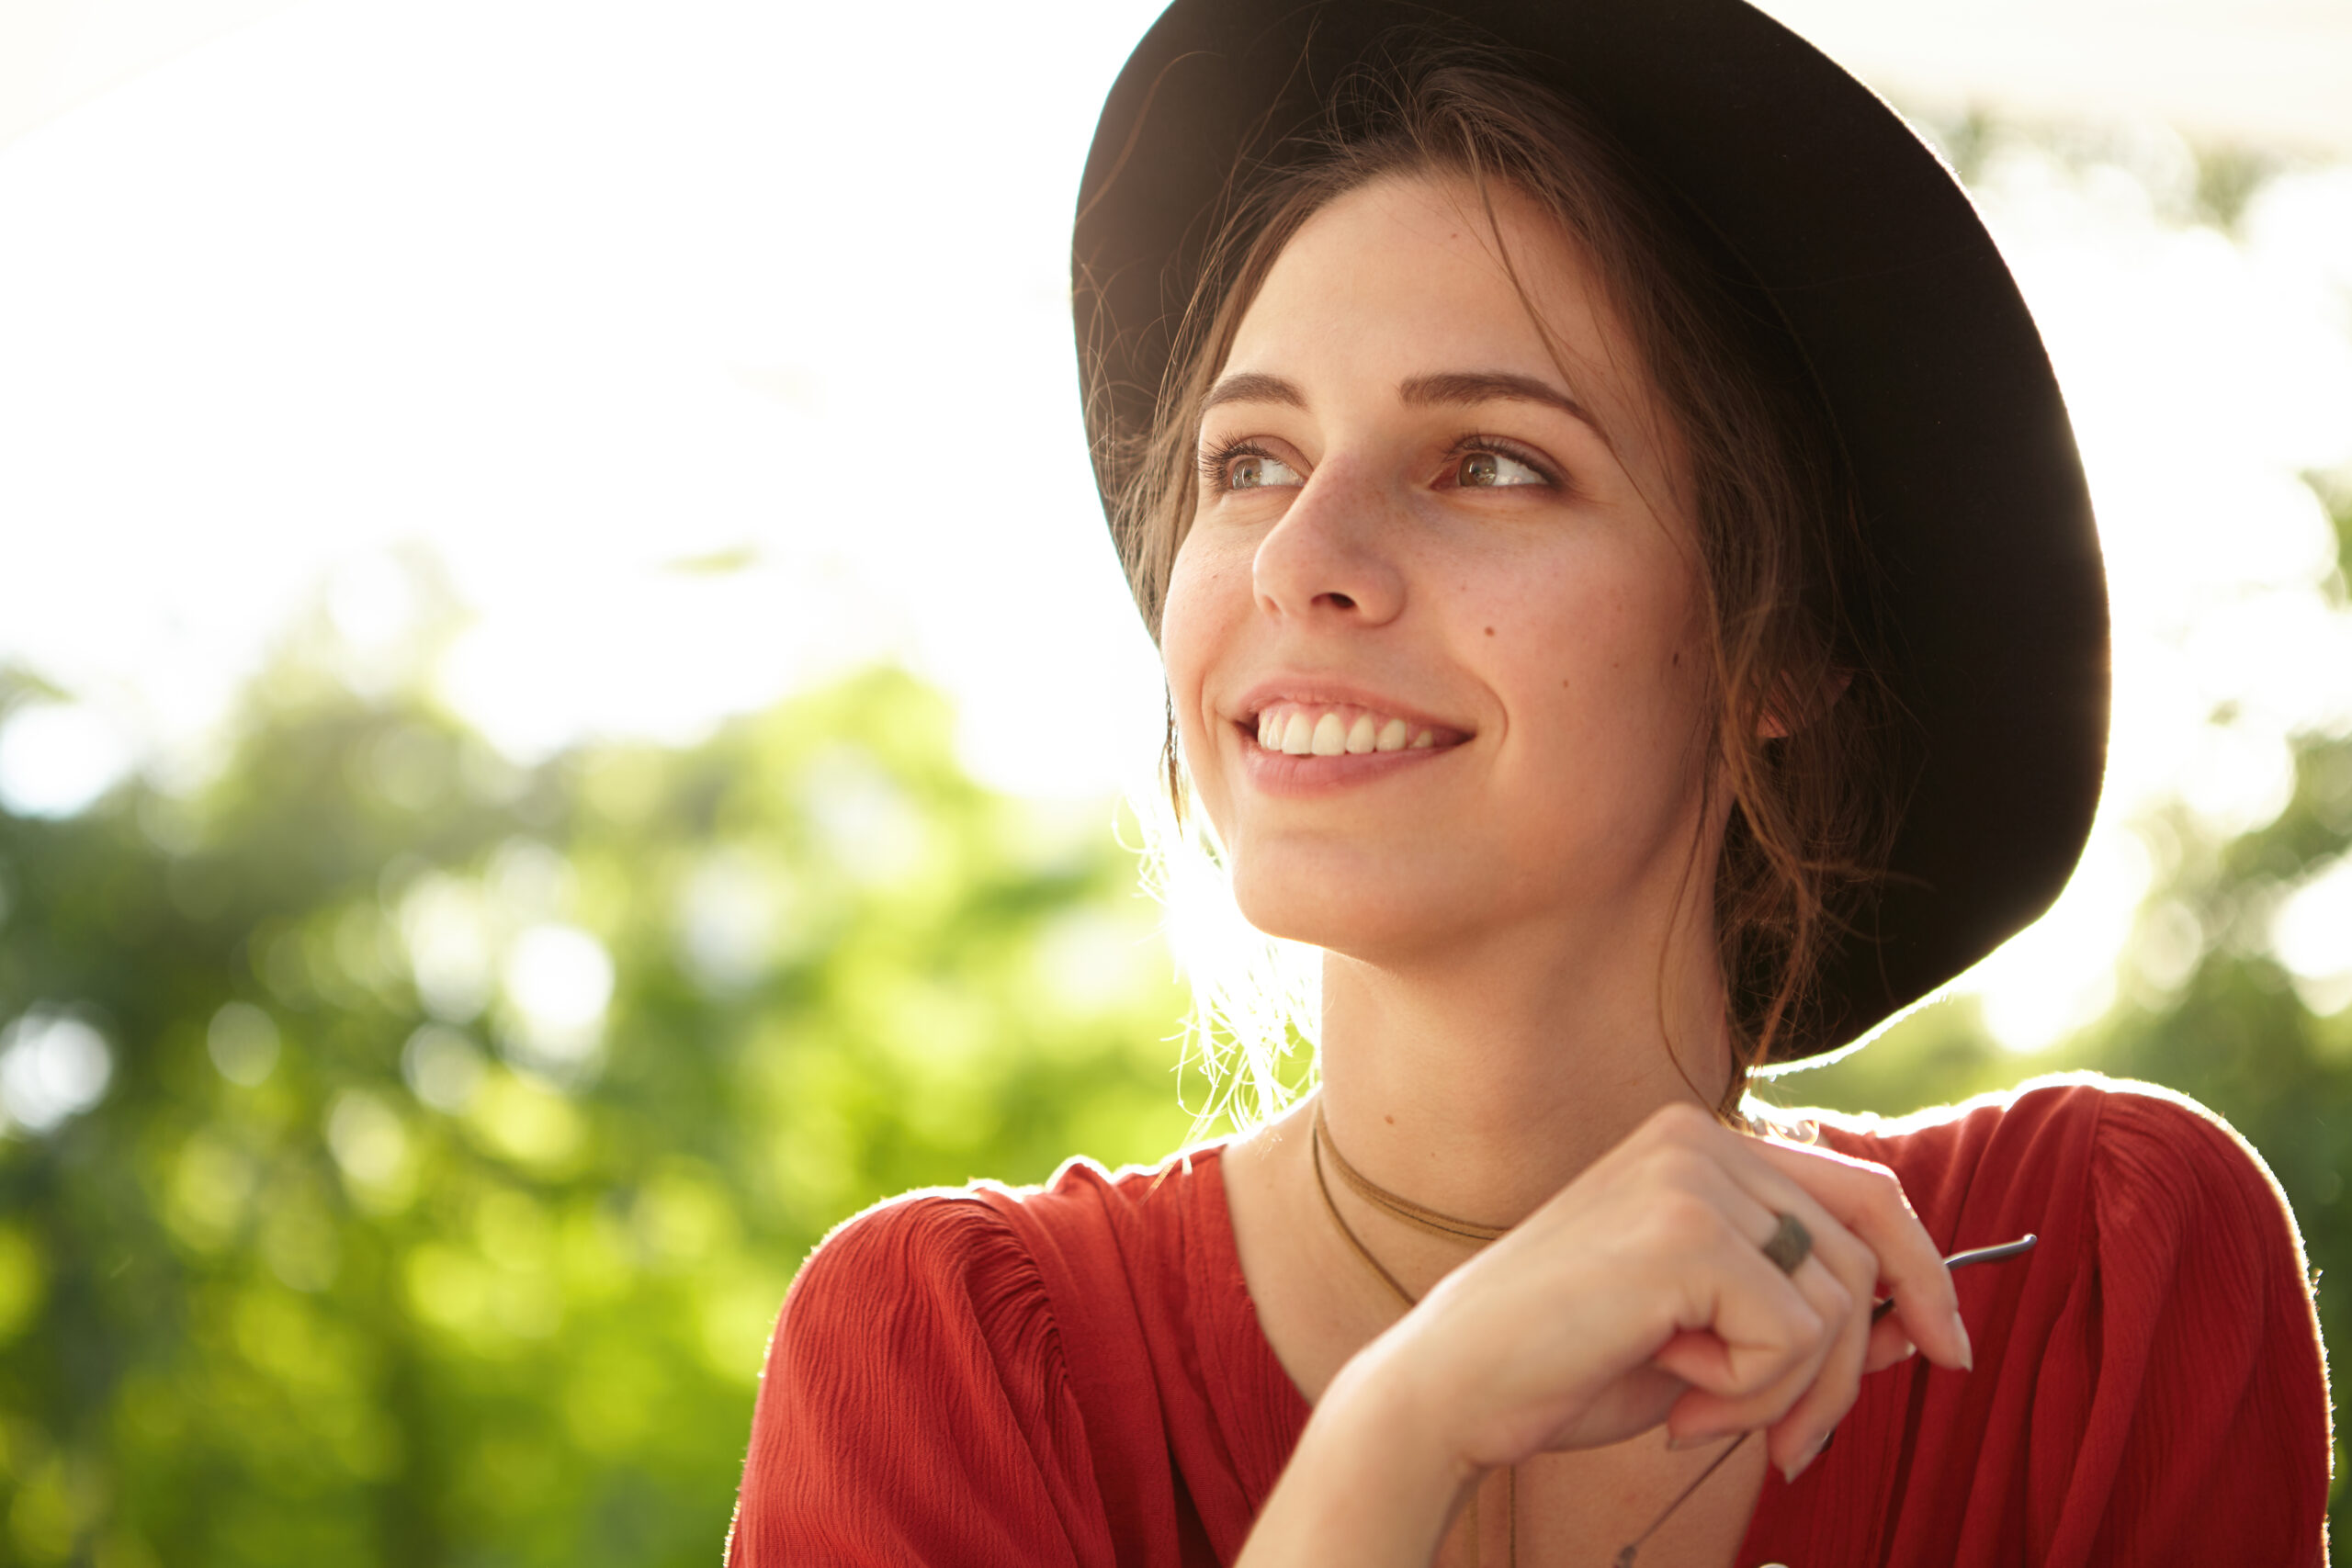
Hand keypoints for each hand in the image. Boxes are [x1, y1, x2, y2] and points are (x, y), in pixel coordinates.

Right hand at [1349, 1101, 1971, 1483]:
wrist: (1454, 1388)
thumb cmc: (1567, 1364)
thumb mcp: (1707, 1333)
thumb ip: (1801, 1312)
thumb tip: (1923, 1326)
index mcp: (1697, 1143)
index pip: (1862, 1188)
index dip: (1923, 1271)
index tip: (1947, 1349)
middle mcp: (1697, 1138)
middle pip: (1863, 1251)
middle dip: (1853, 1368)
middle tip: (1791, 1446)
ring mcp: (1689, 1176)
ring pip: (1836, 1302)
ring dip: (1789, 1391)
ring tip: (1702, 1414)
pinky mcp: (1684, 1232)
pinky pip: (1792, 1335)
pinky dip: (1752, 1393)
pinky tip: (1677, 1396)